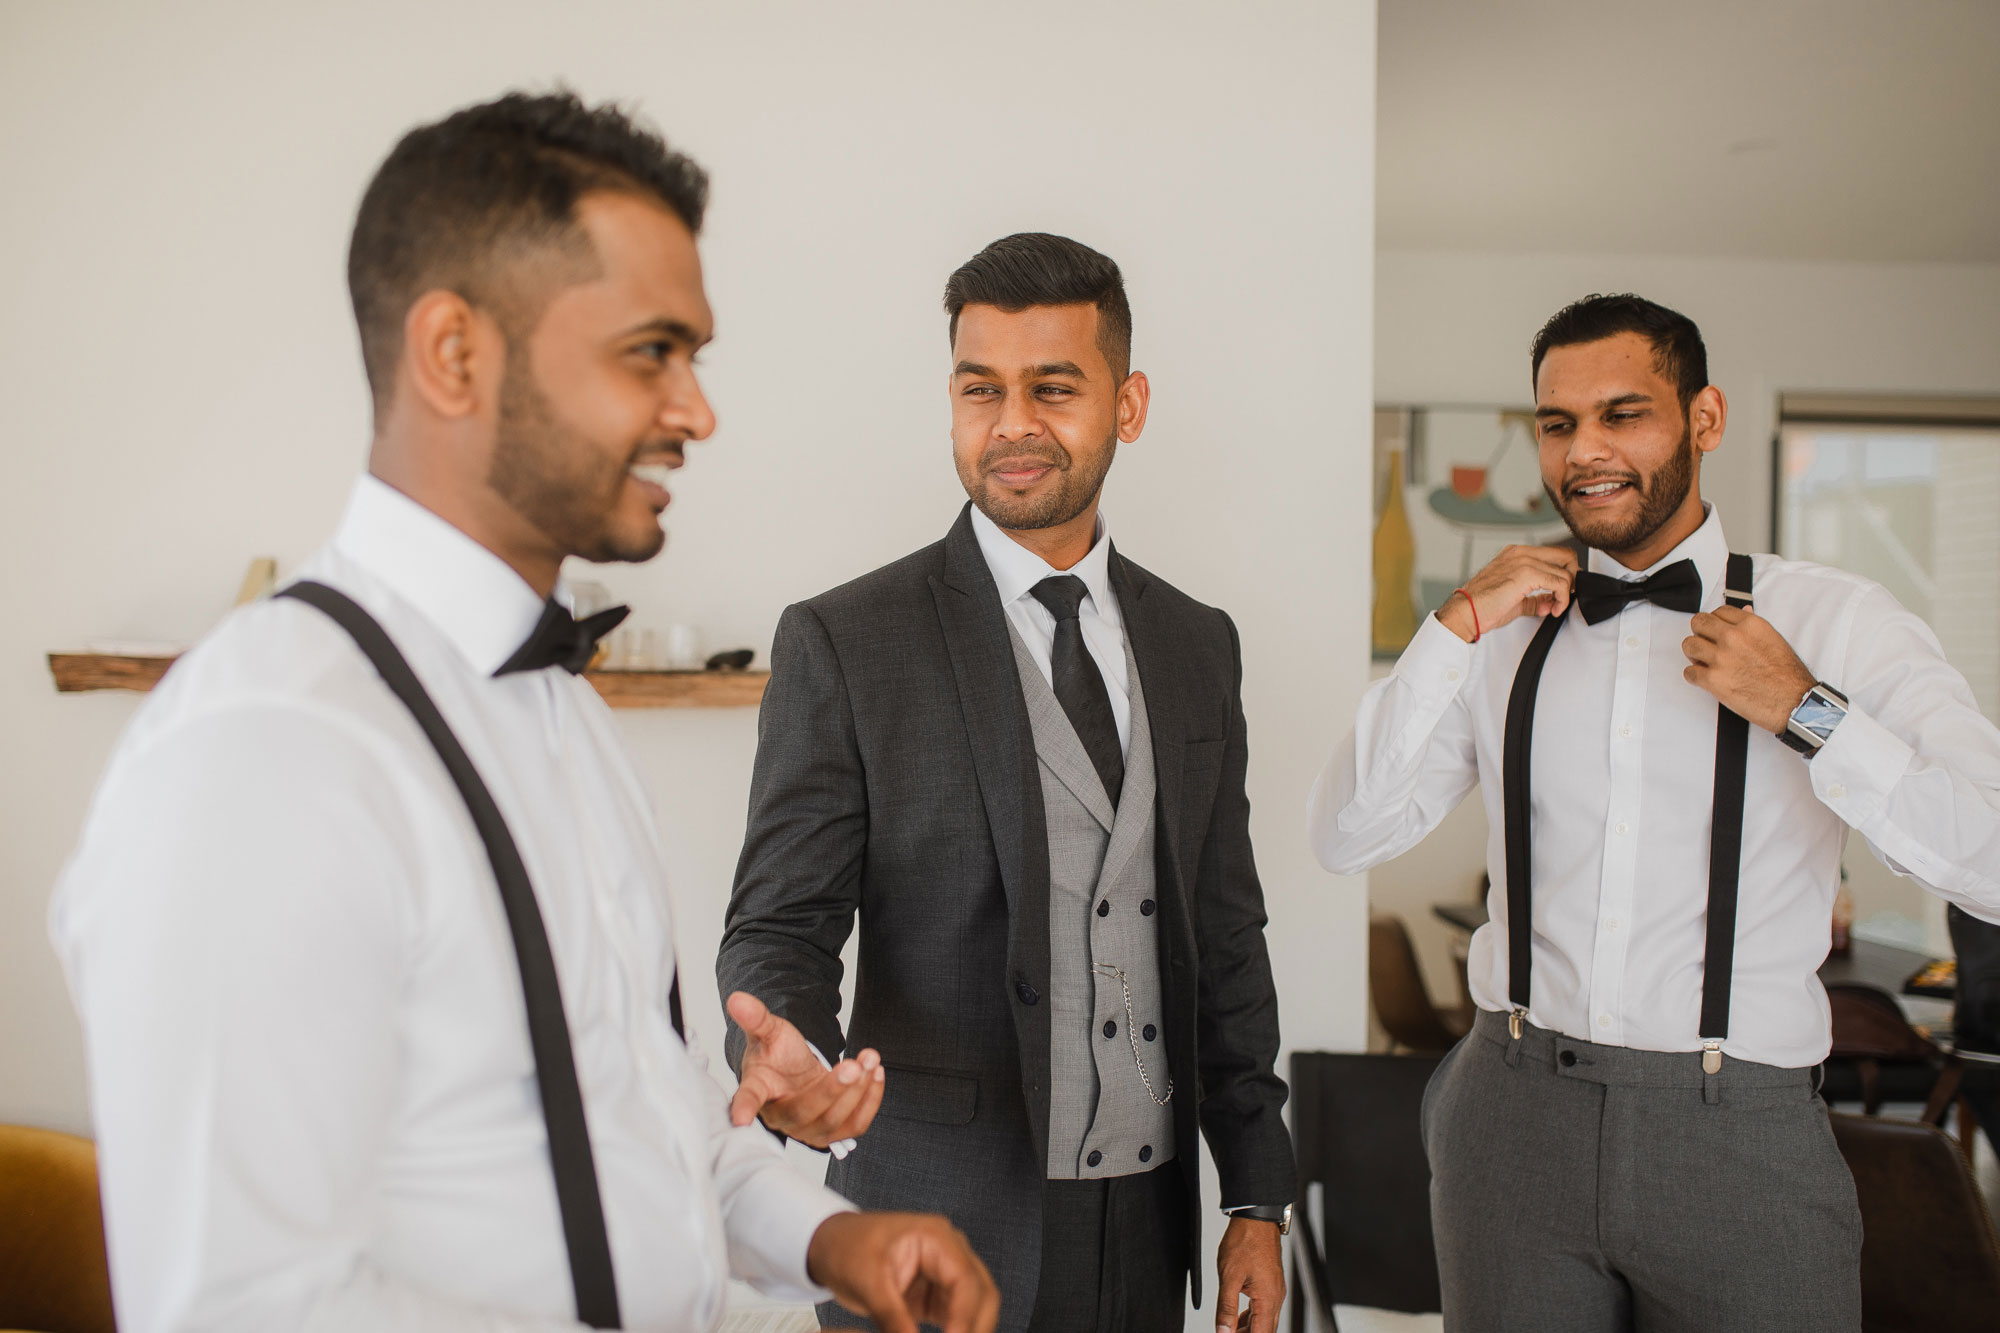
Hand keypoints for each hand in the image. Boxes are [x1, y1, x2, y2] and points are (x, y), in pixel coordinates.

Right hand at [726, 991, 884, 1147]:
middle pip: (804, 1111)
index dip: (744, 1108)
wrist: (798, 1074)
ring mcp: (807, 1130)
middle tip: (853, 1065)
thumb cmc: (779, 1056)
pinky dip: (870, 1100)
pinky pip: (856, 1124)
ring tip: (869, 1059)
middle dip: (833, 1089)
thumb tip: (737, 999)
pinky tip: (876, 1073)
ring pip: (834, 1120)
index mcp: (759, 1090)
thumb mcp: (769, 1032)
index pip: (749, 1099)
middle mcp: (781, 1116)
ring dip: (858, 1091)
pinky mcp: (834, 1133)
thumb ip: (756, 1018)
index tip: (741, 1117)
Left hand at [807, 1211, 999, 1332]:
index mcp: (936, 1237)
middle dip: (976, 1327)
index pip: (965, 1279)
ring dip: (970, 1330)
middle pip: (983, 1293)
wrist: (830, 1245)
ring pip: (976, 1306)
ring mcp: (944, 1272)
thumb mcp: (868, 1285)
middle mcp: (948, 1251)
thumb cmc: (846, 1248)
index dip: (965, 1317)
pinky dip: (956, 1332)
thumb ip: (893, 1320)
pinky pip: (958, 1316)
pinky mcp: (936, 1293)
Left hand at [1215, 1216, 1284, 1332]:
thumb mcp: (1229, 1277)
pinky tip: (1238, 1318)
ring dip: (1248, 1329)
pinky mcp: (1270, 1283)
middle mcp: (1275, 1296)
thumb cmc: (1245, 1240)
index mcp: (1268, 1298)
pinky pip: (1263, 1307)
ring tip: (1229, 1330)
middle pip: (1264, 1329)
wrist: (1256, 1219)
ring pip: (1264, 1320)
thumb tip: (1223, 1330)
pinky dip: (1251, 1317)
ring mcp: (1274, 1290)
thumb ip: (1226, 1307)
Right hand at [1437, 544, 1579, 642]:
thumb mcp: (1514, 599)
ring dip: (1566, 593)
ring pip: (1566, 571)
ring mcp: (1524, 561)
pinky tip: (1553, 609)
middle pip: (1566, 556)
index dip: (1565, 574)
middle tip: (1565, 597)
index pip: (1555, 555)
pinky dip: (1562, 599)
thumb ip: (1535, 598)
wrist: (1465, 613)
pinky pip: (1560, 583)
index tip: (1561, 592)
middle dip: (1573, 578)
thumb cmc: (1481, 606)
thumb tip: (1550, 603)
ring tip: (1554, 608)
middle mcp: (1521, 553)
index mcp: (1517, 554)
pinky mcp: (1527, 574)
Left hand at [1682, 605, 1816, 733]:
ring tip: (1704, 662)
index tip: (1716, 631)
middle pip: (1698, 623)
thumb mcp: (1774, 640)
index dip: (1715, 622)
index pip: (1719, 611)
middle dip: (1700, 633)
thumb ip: (1752, 627)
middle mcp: (1733, 638)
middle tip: (1705, 644)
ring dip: (1694, 654)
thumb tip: (1743, 611)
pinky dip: (1695, 677)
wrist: (1794, 702)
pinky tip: (1706, 679)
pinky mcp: (1713, 680)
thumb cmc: (1788, 675)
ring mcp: (1721, 658)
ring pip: (1689, 645)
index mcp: (1750, 625)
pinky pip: (1689, 672)